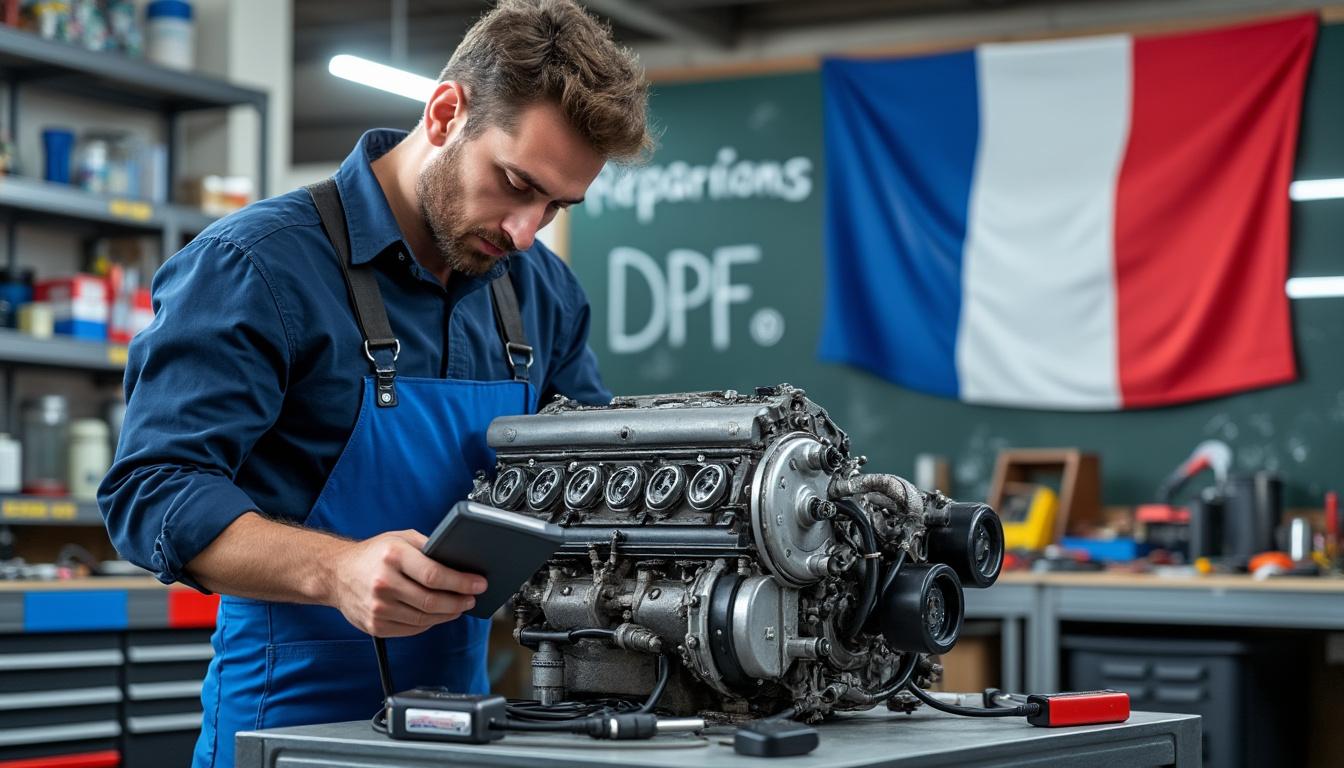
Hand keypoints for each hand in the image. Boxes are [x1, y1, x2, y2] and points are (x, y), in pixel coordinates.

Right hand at [327, 529, 487, 636]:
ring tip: (458, 607)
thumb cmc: (372, 554)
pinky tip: (437, 615)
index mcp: (392, 556)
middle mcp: (383, 583)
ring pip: (424, 619)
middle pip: (432, 601)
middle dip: (459, 602)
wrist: (336, 574)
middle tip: (472, 598)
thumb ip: (428, 547)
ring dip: (447, 615)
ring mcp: (378, 607)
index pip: (434, 575)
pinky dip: (429, 624)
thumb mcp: (400, 538)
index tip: (479, 584)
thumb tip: (459, 561)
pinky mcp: (375, 625)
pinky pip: (411, 629)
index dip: (462, 582)